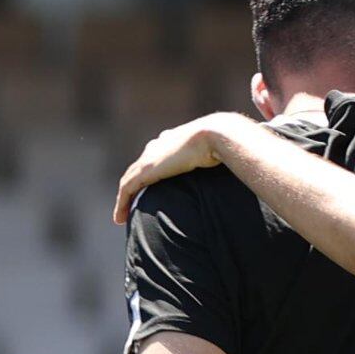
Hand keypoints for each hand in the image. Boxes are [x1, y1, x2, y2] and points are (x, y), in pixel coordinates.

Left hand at [108, 114, 242, 219]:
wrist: (216, 135)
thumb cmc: (224, 142)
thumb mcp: (219, 151)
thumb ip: (218, 159)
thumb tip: (236, 167)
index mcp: (172, 140)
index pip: (155, 157)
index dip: (151, 171)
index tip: (150, 185)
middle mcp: (157, 147)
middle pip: (138, 169)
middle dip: (133, 186)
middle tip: (130, 203)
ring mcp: (150, 158)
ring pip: (129, 181)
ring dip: (123, 200)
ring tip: (121, 216)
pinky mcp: (145, 170)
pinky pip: (127, 189)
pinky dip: (121, 203)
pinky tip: (119, 218)